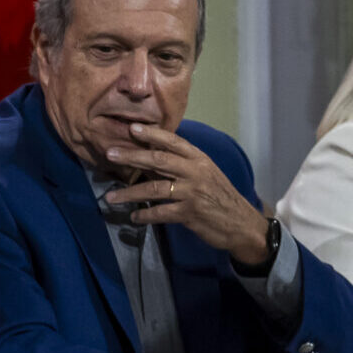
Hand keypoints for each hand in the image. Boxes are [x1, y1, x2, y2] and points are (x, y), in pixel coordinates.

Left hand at [103, 123, 272, 265]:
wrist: (243, 223)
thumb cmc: (220, 196)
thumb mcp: (206, 174)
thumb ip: (181, 165)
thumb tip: (149, 157)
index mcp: (199, 159)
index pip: (173, 141)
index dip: (151, 134)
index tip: (131, 128)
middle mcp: (195, 171)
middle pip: (158, 160)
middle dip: (132, 156)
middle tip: (110, 154)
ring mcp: (192, 192)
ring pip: (154, 188)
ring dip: (130, 193)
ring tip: (111, 197)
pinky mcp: (190, 213)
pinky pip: (161, 212)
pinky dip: (145, 215)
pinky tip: (134, 217)